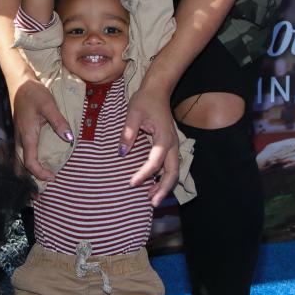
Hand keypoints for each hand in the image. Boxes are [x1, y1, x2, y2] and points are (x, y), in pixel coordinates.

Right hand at [12, 78, 73, 181]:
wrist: (20, 83)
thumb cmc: (34, 93)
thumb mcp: (49, 104)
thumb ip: (59, 122)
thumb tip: (70, 139)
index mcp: (27, 135)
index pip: (30, 162)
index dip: (40, 173)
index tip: (53, 177)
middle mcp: (20, 139)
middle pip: (21, 167)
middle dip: (29, 182)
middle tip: (38, 195)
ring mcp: (18, 137)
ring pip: (18, 162)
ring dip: (25, 176)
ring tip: (33, 188)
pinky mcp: (20, 135)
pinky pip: (20, 155)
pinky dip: (25, 166)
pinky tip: (31, 170)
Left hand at [121, 85, 179, 201]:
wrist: (157, 91)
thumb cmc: (145, 101)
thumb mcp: (133, 113)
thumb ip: (127, 133)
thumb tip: (121, 153)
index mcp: (164, 137)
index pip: (155, 161)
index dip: (144, 174)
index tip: (132, 183)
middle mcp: (172, 144)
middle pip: (172, 172)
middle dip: (163, 188)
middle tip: (152, 203)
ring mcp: (172, 146)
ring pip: (173, 171)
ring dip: (164, 186)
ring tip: (152, 199)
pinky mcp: (169, 147)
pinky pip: (170, 166)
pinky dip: (164, 178)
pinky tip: (153, 186)